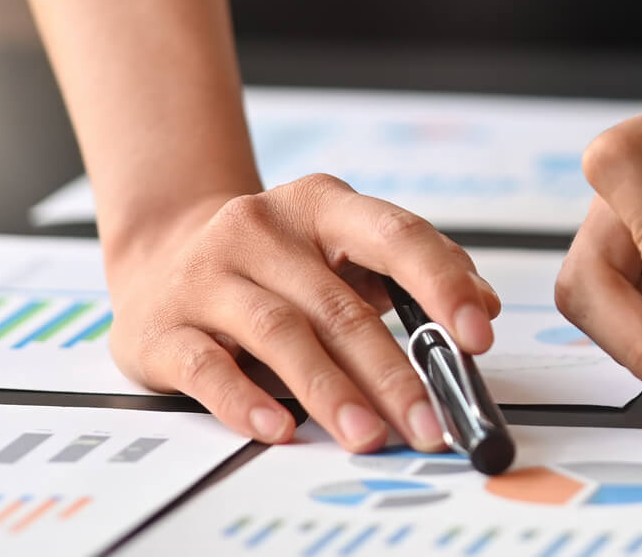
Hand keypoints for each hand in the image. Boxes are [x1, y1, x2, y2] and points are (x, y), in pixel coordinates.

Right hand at [102, 175, 500, 451]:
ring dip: (333, 393)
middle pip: (340, 306)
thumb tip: (483, 305)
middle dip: (394, 373)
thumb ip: (409, 273)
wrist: (159, 253)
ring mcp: (207, 275)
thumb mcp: (339, 249)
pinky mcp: (162, 327)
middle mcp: (261, 230)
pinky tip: (280, 427)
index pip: (393, 235)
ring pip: (281, 336)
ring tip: (370, 436)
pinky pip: (208, 367)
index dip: (441, 284)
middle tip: (430, 421)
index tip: (476, 334)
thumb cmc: (271, 262)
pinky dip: (247, 401)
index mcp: (321, 205)